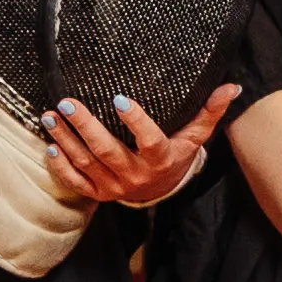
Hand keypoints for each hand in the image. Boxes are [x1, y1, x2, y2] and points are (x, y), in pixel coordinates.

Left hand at [46, 82, 237, 209]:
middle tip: (68, 103)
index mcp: (160, 159)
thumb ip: (210, 111)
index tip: (118, 98)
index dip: (134, 120)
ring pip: (86, 163)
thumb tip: (231, 87)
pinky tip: (50, 147)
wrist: (162, 190)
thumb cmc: (176, 154)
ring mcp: (115, 186)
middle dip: (85, 126)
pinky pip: (76, 183)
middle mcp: (136, 175)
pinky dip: (61, 167)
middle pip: (106, 151)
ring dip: (66, 140)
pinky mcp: (99, 193)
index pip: (148, 139)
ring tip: (51, 117)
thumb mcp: (195, 136)